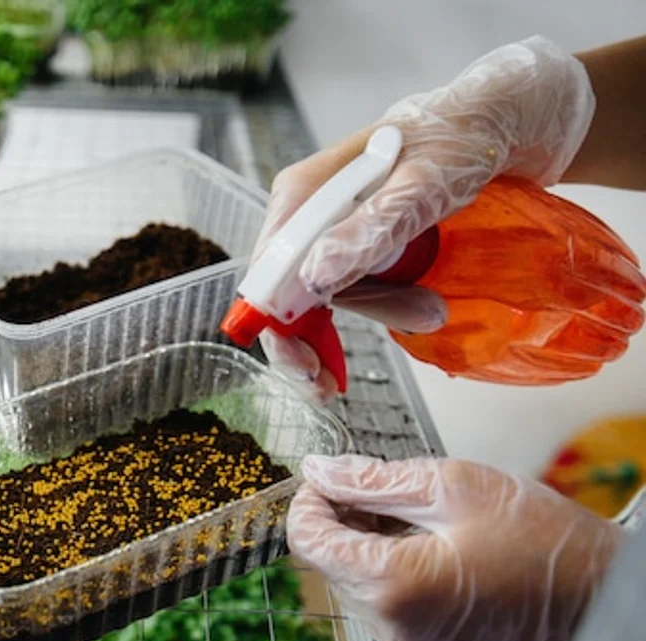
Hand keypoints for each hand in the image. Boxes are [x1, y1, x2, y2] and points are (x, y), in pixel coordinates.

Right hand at [257, 36, 595, 400]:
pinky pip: (349, 288)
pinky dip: (373, 312)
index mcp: (304, 193)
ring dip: (354, 327)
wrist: (503, 121)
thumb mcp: (422, 185)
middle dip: (305, 343)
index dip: (277, 324)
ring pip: (321, 296)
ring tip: (413, 326)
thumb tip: (315, 279)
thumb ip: (370, 230)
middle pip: (287, 291)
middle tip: (325, 388)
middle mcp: (308, 211)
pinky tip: (406, 318)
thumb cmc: (462, 140)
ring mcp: (332, 228)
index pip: (269, 270)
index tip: (305, 366)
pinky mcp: (358, 241)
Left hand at [288, 455, 623, 640]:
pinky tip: (441, 563)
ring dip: (376, 557)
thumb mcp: (455, 486)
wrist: (610, 598)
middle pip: (335, 569)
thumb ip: (373, 480)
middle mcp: (398, 633)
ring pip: (365, 596)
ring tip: (424, 528)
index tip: (329, 481)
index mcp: (393, 584)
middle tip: (384, 495)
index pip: (309, 541)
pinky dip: (404, 589)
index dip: (310, 503)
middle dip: (348, 527)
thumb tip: (319, 472)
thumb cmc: (544, 539)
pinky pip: (397, 623)